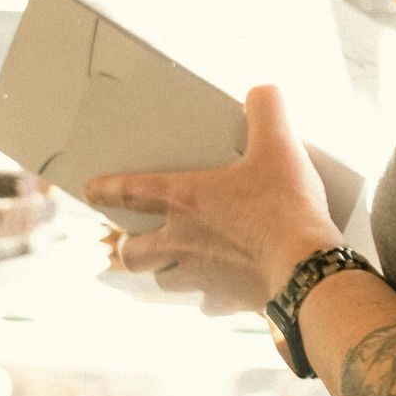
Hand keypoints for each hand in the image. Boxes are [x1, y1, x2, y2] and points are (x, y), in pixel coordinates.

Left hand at [88, 85, 337, 318]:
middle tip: (138, 240)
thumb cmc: (283, 205)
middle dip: (129, 247)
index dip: (106, 190)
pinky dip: (208, 299)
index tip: (91, 191)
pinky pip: (206, 305)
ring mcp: (200, 276)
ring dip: (165, 273)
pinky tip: (219, 292)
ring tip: (177, 265)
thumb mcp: (280, 145)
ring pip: (163, 281)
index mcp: (184, 199)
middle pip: (133, 253)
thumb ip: (267, 110)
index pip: (130, 191)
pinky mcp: (225, 300)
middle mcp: (181, 241)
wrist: (304, 266)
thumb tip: (262, 90)